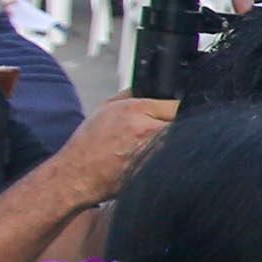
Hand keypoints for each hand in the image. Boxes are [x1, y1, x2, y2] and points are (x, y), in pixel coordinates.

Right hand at [50, 96, 176, 205]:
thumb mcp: (106, 108)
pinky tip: (157, 162)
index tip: (176, 115)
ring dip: (177, 145)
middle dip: (181, 127)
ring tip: (160, 148)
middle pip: (184, 124)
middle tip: (170, 132)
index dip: (178, 110)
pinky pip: (174, 162)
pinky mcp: (155, 172)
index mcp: (136, 111)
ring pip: (181, 144)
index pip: (177, 104)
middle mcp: (147, 130)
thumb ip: (131, 94)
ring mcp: (153, 153)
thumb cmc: (90, 143)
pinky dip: (171, 161)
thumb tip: (151, 87)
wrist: (78, 174)